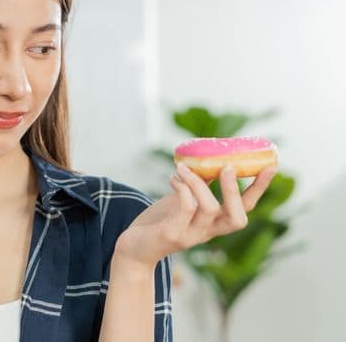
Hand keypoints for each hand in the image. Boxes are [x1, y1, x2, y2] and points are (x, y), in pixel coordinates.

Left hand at [114, 162, 278, 268]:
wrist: (134, 245)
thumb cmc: (160, 220)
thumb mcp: (183, 200)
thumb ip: (198, 186)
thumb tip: (210, 158)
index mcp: (215, 223)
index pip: (245, 209)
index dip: (259, 189)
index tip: (270, 166)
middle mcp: (208, 232)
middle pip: (238, 218)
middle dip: (236, 190)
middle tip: (227, 166)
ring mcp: (191, 235)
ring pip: (209, 208)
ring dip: (198, 182)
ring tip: (183, 168)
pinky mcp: (172, 235)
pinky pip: (186, 208)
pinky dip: (183, 188)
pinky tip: (174, 178)